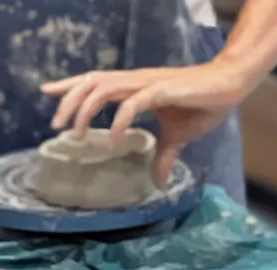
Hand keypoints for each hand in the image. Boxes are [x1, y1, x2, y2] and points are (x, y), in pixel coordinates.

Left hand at [40, 63, 249, 184]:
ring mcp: (147, 84)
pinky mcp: (161, 90)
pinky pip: (132, 104)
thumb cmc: (204, 104)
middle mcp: (136, 80)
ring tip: (75, 134)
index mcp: (136, 86)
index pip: (95, 82)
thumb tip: (159, 181)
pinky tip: (113, 140)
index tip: (47, 94)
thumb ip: (164, 155)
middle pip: (91, 83)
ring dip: (85, 110)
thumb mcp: (178, 136)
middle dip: (69, 101)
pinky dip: (118, 121)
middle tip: (55, 125)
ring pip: (104, 90)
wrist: (230, 86)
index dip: (70, 86)